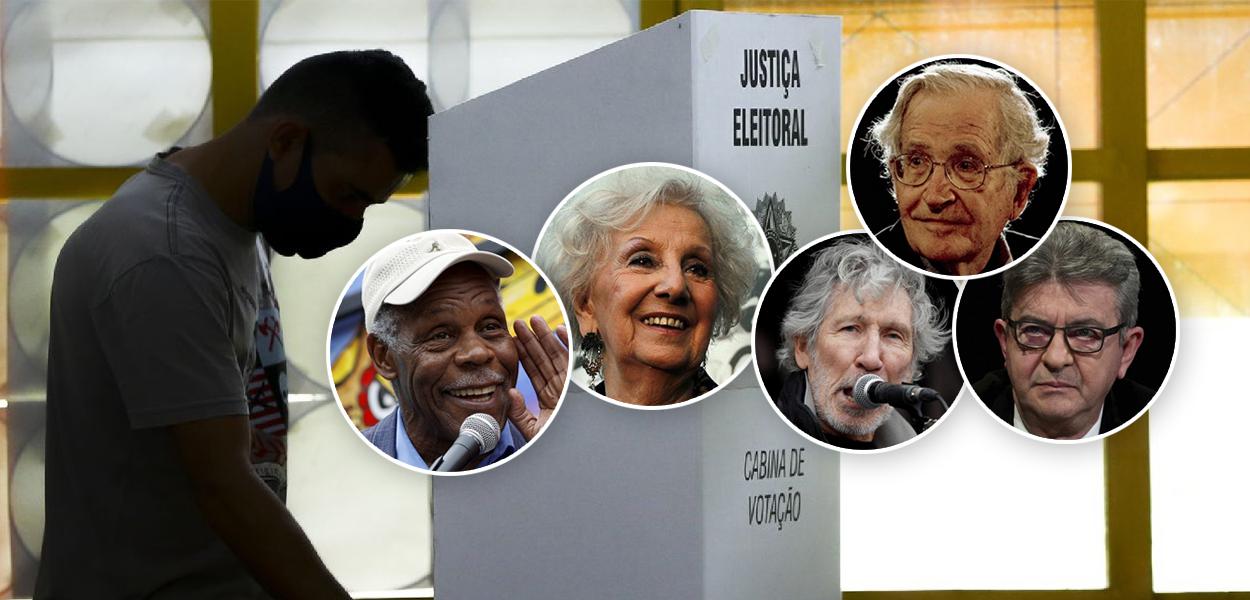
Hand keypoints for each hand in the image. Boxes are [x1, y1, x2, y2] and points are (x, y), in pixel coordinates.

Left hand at [508, 316, 568, 439]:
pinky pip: (571, 360)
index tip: (513, 338)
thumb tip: (511, 393)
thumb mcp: (531, 431)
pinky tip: (558, 329)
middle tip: (519, 322)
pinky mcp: (577, 384)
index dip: (523, 354)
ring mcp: (568, 385)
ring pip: (554, 355)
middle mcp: (558, 388)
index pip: (532, 371)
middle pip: (542, 358)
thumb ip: (519, 413)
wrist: (573, 452)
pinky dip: (566, 345)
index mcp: (547, 398)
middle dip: (531, 339)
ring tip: (534, 320)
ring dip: (545, 336)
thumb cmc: (555, 446)